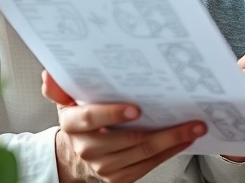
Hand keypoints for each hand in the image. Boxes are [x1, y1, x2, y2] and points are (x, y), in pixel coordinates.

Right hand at [42, 70, 206, 182]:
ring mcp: (105, 166)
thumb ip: (60, 88)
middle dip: (163, 130)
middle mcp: (89, 148)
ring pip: (144, 154)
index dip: (113, 113)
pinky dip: (170, 152)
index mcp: (74, 125)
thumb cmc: (80, 123)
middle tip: (187, 118)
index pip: (91, 118)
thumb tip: (49, 73)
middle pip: (129, 140)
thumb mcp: (67, 102)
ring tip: (194, 127)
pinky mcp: (120, 178)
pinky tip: (185, 140)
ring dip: (174, 140)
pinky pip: (149, 165)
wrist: (76, 157)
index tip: (136, 108)